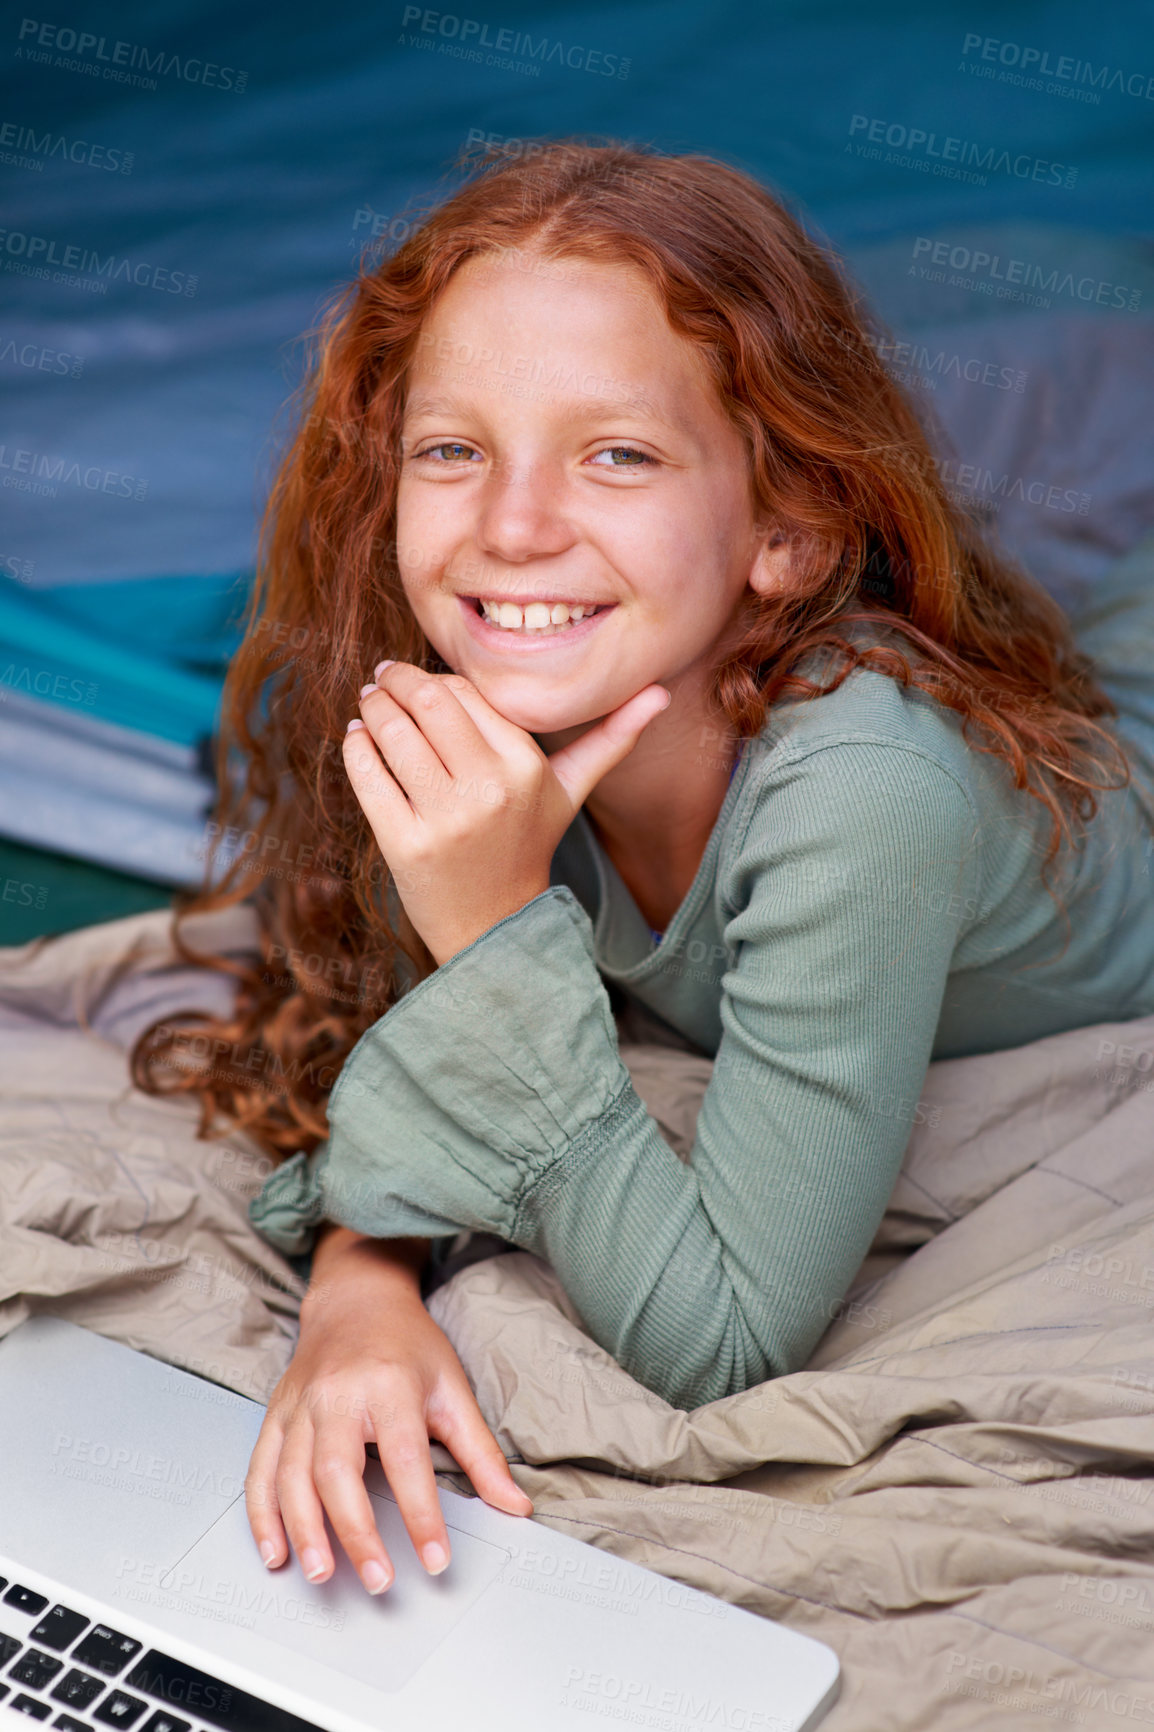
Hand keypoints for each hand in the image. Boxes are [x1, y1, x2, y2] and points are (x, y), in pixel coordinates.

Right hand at [244, 1232, 531, 1594]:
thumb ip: (481, 1453)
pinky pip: (261, 1469)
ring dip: (302, 1530)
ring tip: (322, 1574)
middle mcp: (338, 1395)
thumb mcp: (452, 1389)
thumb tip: (515, 1505)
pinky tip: (276, 1550)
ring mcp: (300, 1405)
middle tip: (376, 1580)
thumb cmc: (407, 1344)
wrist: (356, 1298)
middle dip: (354, 1531)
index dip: (421, 1514)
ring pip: (291, 1475)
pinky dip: (262, 1514)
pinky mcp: (276, 1415)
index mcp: (389, 1386)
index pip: (406, 1460)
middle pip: (337, 1472)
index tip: (435, 1559)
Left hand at [343, 662, 669, 965]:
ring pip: (392, 735)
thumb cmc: (529, 843)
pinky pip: (367, 776)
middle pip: (428, 704)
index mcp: (527, 767)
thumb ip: (612, 739)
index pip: (468, 693)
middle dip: (396, 683)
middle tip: (382, 680)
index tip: (418, 679)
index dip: (436, 679)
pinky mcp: (404, 845)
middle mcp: (489, 790)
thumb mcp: (571, 791)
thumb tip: (661, 694)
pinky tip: (359, 738)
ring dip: (372, 710)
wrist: (495, 926)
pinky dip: (355, 749)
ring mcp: (445, 819)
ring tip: (369, 705)